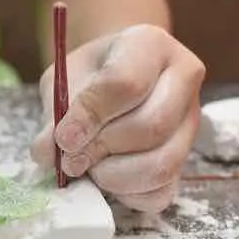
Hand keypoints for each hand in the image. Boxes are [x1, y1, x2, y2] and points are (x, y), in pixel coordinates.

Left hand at [30, 24, 205, 212]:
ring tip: (87, 167)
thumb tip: (47, 152)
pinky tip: (105, 178)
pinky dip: (127, 194)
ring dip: (114, 176)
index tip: (62, 138)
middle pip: (151, 126)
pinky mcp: (187, 159)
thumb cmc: (88, 76)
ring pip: (162, 163)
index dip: (90, 116)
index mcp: (150, 44)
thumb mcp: (64, 81)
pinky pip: (162, 191)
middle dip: (102, 148)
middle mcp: (183, 78)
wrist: (111, 78)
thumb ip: (55, 114)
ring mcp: (190, 121)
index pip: (126, 83)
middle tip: (71, 158)